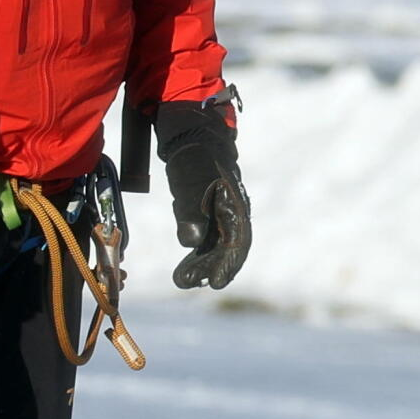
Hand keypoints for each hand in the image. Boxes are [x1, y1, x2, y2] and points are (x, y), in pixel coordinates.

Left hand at [153, 98, 251, 289]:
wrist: (192, 135)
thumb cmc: (194, 157)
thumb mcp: (190, 180)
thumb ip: (190, 210)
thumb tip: (190, 241)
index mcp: (234, 204)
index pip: (238, 241)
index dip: (228, 264)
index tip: (214, 283)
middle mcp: (232, 212)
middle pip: (227, 248)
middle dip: (210, 268)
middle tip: (186, 283)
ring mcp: (221, 212)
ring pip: (216, 245)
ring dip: (202, 263)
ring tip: (182, 279)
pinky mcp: (209, 210)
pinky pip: (208, 237)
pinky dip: (198, 252)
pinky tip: (186, 261)